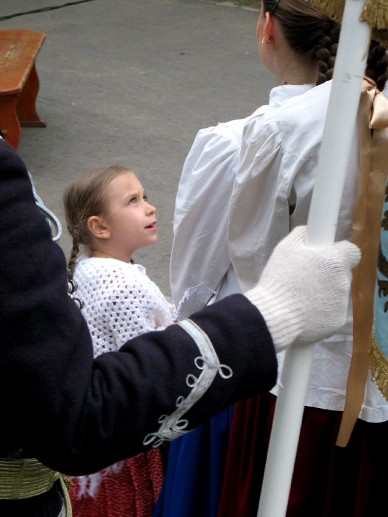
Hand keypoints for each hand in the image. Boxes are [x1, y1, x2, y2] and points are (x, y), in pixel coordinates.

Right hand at [245, 226, 359, 351]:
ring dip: (324, 292)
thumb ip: (302, 235)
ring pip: (336, 292)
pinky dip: (321, 310)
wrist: (274, 316)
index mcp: (334, 261)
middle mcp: (344, 281)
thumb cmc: (279, 279)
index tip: (326, 257)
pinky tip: (304, 311)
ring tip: (300, 297)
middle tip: (305, 279)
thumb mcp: (285, 248)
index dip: (339, 253)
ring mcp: (342, 303)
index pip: (352, 252)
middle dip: (327, 274)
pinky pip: (331, 310)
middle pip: (341, 273)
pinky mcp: (337, 321)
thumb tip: (310, 231)